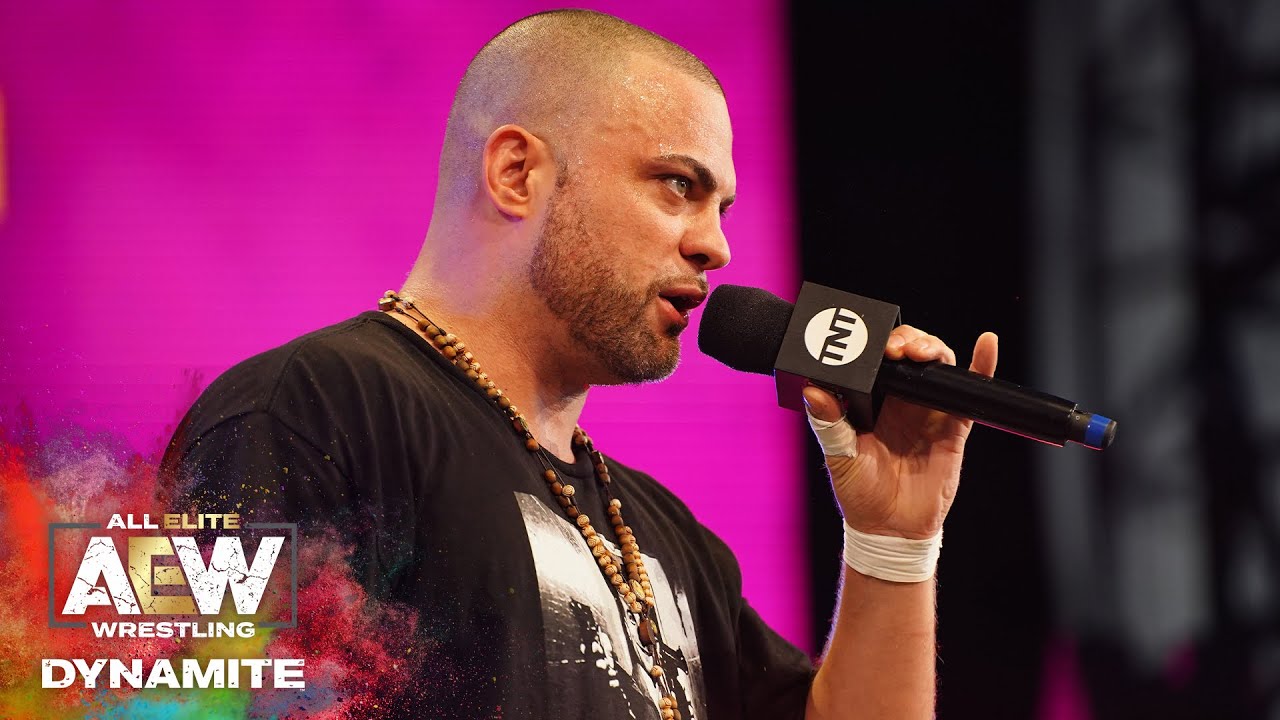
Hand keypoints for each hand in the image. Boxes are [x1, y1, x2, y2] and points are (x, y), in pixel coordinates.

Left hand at [802, 328, 998, 538]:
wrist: (891, 529)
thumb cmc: (860, 493)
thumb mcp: (839, 456)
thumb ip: (829, 424)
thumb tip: (812, 391)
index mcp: (872, 401)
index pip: (879, 359)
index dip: (881, 343)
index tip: (878, 347)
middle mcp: (901, 400)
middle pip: (912, 353)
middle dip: (908, 340)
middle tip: (900, 349)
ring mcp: (929, 411)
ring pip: (939, 366)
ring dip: (934, 349)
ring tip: (923, 353)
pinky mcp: (953, 427)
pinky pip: (970, 393)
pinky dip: (981, 366)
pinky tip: (987, 343)